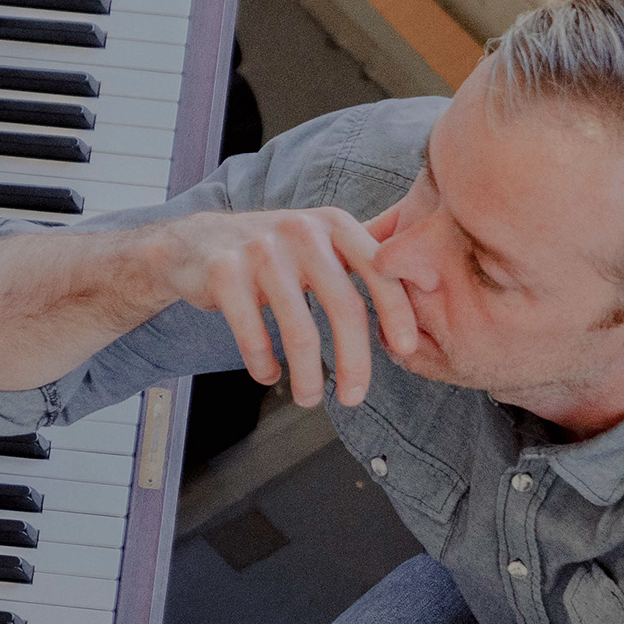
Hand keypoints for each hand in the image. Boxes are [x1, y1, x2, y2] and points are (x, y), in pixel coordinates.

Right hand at [151, 206, 416, 406]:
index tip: (407, 350)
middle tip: (355, 397)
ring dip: (308, 375)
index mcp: (333, 224)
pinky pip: (253, 334)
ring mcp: (260, 249)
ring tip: (309, 399)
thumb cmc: (270, 254)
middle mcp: (300, 231)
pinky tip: (268, 375)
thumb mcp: (320, 243)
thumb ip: (365, 260)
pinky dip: (264, 364)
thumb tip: (429, 288)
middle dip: (355, 360)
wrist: (194, 244)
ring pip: (299, 329)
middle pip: (344, 306)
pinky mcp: (224, 272)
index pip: (379, 270)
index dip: (397, 311)